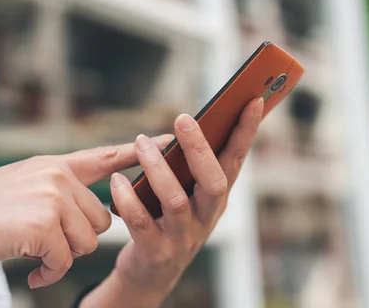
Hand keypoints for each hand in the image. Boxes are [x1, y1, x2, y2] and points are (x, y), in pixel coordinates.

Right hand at [0, 135, 172, 289]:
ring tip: (32, 251)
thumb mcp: (24, 186)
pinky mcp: (45, 223)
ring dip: (62, 255)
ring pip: (88, 241)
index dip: (139, 151)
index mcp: (55, 164)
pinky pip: (66, 260)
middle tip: (42, 240)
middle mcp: (58, 175)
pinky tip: (30, 269)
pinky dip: (49, 272)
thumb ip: (62, 192)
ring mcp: (53, 197)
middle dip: (77, 238)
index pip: (106, 155)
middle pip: (101, 219)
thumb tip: (100, 219)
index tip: (167, 142)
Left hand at [86, 98, 262, 306]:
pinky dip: (127, 199)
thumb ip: (189, 164)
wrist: (152, 270)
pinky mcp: (156, 252)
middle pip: (214, 181)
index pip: (236, 159)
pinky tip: (115, 181)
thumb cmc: (168, 218)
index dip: (246, 131)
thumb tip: (185, 124)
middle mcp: (207, 216)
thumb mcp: (186, 192)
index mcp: (216, 196)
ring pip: (176, 200)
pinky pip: (141, 223)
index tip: (252, 99)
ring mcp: (184, 236)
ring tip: (141, 142)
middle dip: (199, 148)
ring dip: (157, 168)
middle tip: (182, 118)